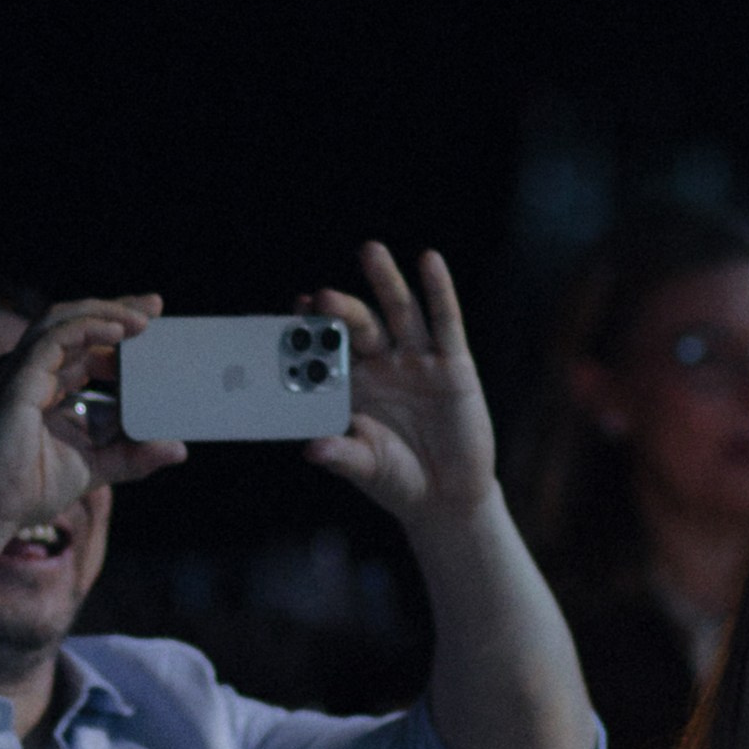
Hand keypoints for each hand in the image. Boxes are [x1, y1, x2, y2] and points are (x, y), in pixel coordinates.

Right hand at [0, 298, 183, 552]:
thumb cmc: (29, 492)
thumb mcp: (96, 467)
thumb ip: (133, 455)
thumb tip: (178, 448)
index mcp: (39, 384)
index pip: (79, 343)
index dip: (113, 329)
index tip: (153, 326)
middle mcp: (24, 371)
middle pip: (71, 323)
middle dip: (115, 310)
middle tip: (155, 306)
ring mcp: (16, 372)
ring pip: (61, 321)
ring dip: (105, 313)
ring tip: (144, 318)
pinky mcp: (16, 381)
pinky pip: (55, 339)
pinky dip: (88, 329)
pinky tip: (119, 332)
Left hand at [299, 245, 496, 524]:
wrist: (448, 497)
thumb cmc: (397, 480)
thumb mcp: (367, 467)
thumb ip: (342, 455)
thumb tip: (312, 449)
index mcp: (352, 386)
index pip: (328, 349)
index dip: (311, 329)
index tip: (294, 310)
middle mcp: (382, 365)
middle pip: (360, 325)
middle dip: (341, 309)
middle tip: (322, 296)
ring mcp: (417, 361)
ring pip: (400, 312)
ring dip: (385, 281)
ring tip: (370, 251)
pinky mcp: (454, 363)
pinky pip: (446, 322)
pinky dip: (438, 290)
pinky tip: (429, 261)